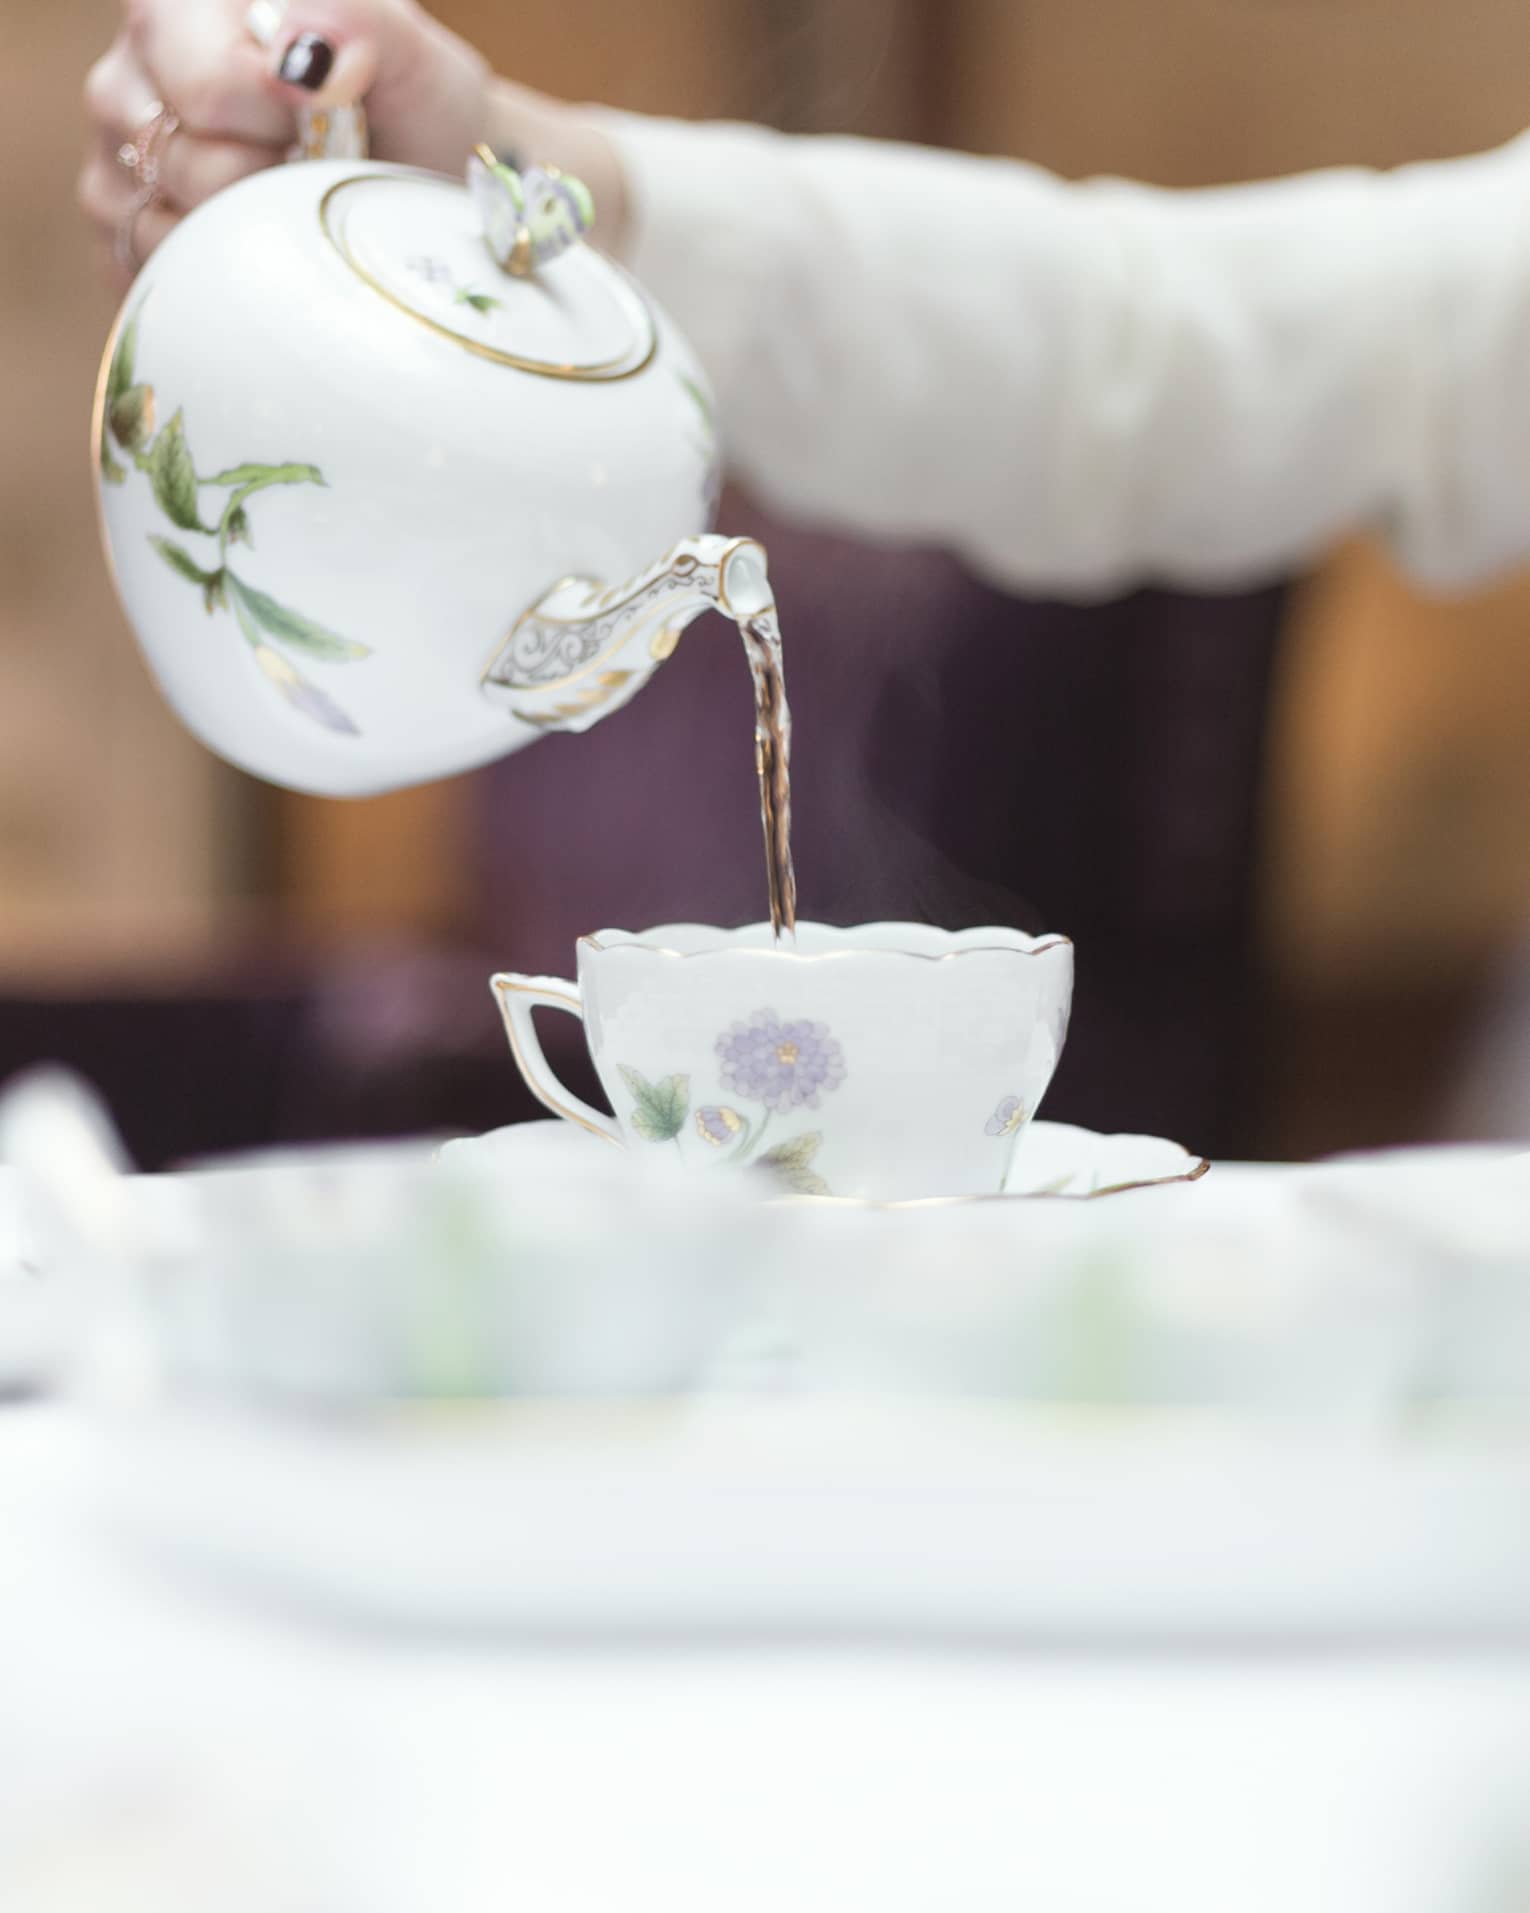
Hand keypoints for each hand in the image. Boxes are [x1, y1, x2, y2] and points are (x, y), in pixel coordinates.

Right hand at [80, 0, 492, 289]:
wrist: (416, 187)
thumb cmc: (410, 115)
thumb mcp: (411, 57)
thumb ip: (359, 23)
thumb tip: (304, 60)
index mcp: (184, 8)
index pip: (208, 92)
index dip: (281, 126)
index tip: (324, 120)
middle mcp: (132, 73)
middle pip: (185, 166)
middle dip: (270, 184)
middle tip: (311, 165)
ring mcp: (116, 154)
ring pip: (170, 228)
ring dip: (252, 233)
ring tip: (290, 196)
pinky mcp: (122, 231)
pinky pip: (160, 275)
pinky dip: (225, 274)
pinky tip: (263, 239)